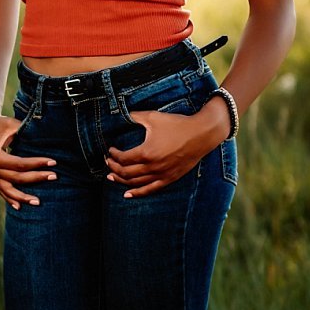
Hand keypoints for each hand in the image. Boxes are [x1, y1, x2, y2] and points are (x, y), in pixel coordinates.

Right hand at [0, 111, 54, 208]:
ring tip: (38, 202)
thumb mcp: (14, 125)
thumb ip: (27, 134)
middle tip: (54, 176)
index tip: (53, 162)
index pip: (20, 164)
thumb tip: (47, 141)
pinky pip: (2, 190)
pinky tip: (19, 207)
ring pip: (8, 189)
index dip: (37, 163)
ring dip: (23, 196)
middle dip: (37, 177)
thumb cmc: (2, 124)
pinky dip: (10, 198)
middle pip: (17, 178)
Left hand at [106, 104, 229, 196]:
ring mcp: (162, 174)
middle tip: (107, 162)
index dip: (113, 156)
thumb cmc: (177, 124)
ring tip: (111, 177)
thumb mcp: (153, 117)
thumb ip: (134, 117)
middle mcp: (153, 167)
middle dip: (113, 168)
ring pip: (136, 183)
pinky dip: (137, 193)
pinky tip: (127, 194)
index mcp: (146, 152)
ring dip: (121, 181)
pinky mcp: (170, 178)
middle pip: (126, 173)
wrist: (201, 134)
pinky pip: (151, 189)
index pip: (122, 159)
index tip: (110, 150)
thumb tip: (120, 115)